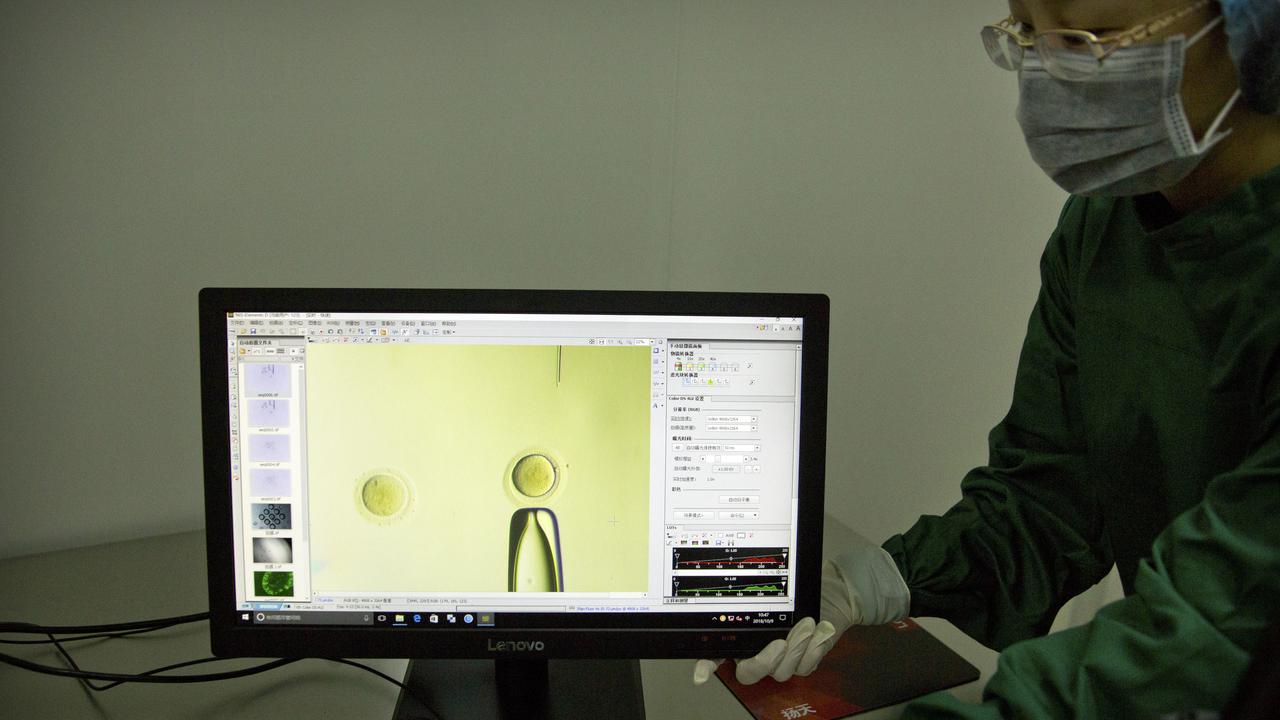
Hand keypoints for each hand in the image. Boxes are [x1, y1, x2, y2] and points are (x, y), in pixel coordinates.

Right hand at [692, 533, 908, 685]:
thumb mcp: (776, 587)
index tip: (701, 675)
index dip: (706, 667)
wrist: (831, 596)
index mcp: (740, 635)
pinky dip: (815, 649)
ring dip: (797, 647)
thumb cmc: (796, 590)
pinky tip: (821, 631)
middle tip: (780, 643)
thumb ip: (757, 594)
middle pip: (748, 673)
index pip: (715, 655)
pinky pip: (805, 668)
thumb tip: (732, 589)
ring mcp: (780, 661)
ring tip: (808, 625)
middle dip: (764, 662)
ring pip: (781, 672)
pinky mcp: (802, 664)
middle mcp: (755, 652)